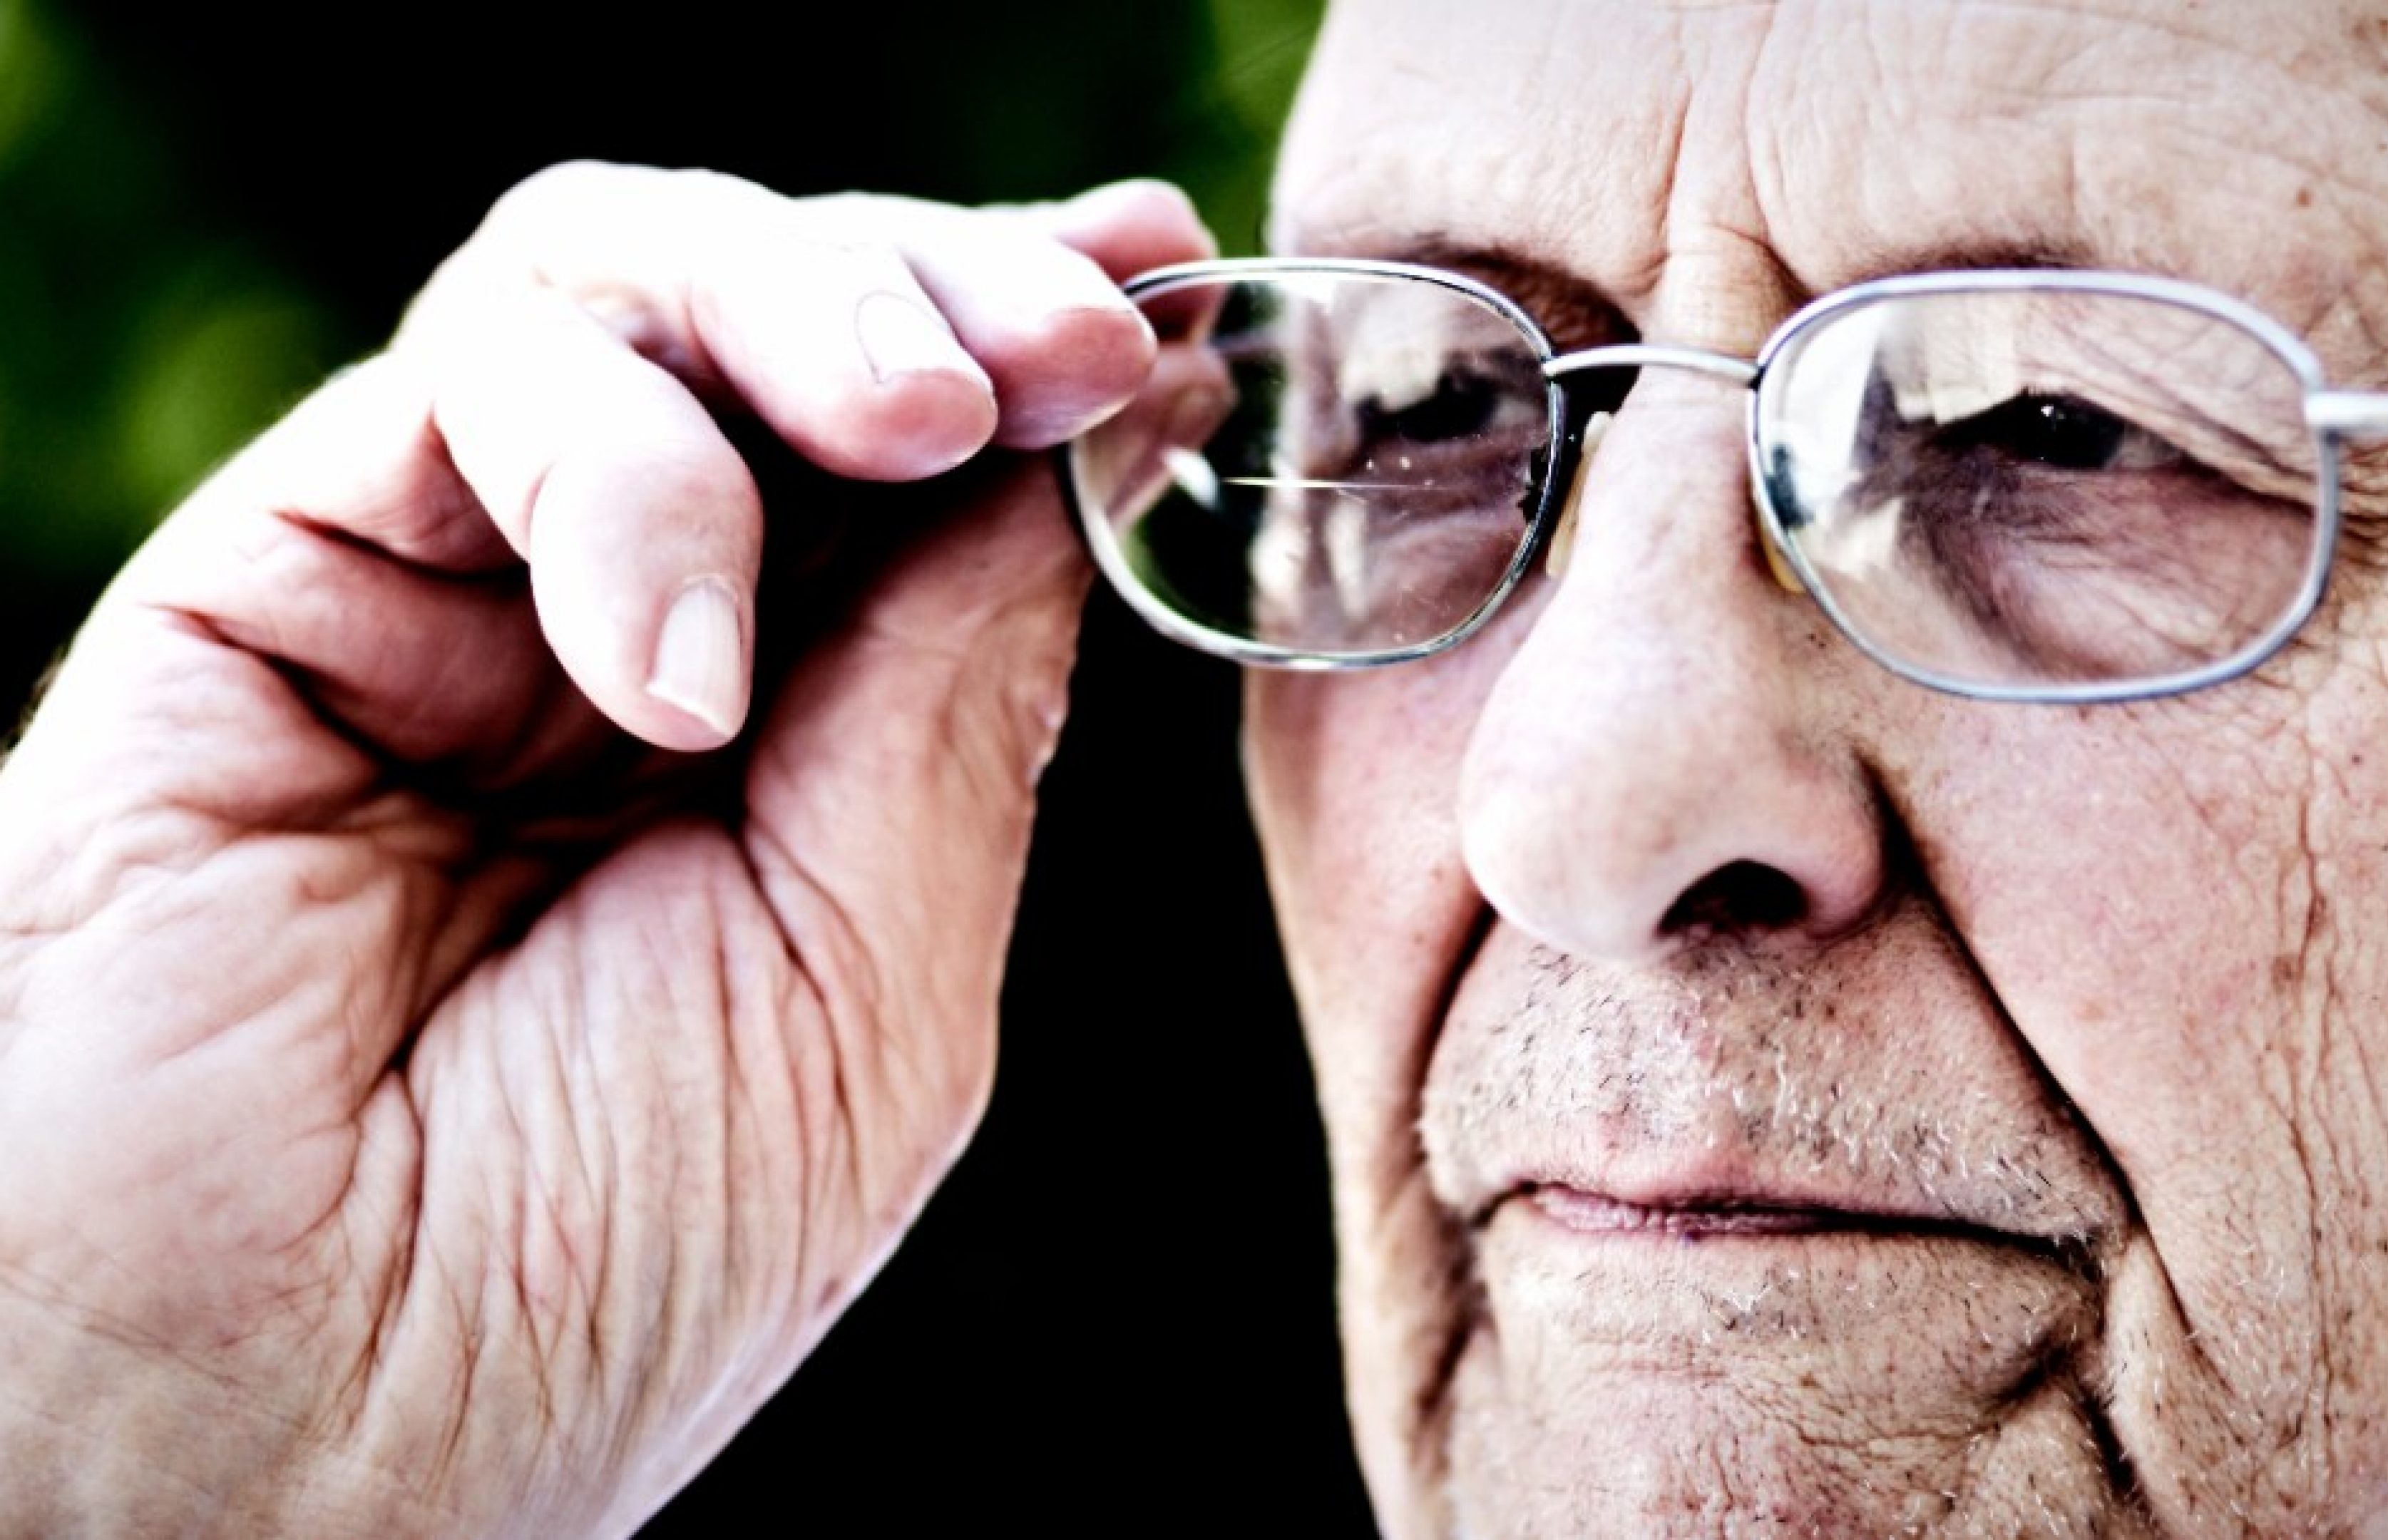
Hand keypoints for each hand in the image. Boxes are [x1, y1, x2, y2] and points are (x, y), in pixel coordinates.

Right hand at [0, 162, 1208, 1534]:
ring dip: (817, 308)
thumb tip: (1058, 458)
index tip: (1176, 287)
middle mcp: (635, 640)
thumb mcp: (876, 982)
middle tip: (1084, 331)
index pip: (938, 493)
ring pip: (646, 289)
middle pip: (805, 336)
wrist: (280, 1406)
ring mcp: (466, 588)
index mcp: (797, 754)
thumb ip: (956, 705)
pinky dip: (619, 472)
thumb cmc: (593, 1264)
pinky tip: (667, 671)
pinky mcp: (293, 560)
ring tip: (927, 420)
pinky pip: (484, 376)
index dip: (1057, 371)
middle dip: (963, 297)